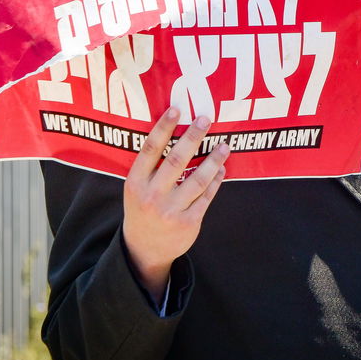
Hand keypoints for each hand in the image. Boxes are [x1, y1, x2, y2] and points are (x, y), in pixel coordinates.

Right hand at [122, 108, 228, 303]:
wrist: (144, 249)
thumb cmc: (142, 209)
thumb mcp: (137, 188)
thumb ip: (150, 166)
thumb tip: (175, 133)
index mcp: (136, 183)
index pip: (150, 150)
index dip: (163, 128)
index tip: (176, 110)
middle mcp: (152, 196)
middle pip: (176, 160)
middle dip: (193, 137)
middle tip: (206, 119)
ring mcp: (171, 210)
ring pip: (197, 179)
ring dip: (214, 160)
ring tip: (224, 145)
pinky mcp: (188, 223)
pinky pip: (206, 197)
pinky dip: (216, 181)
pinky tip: (222, 169)